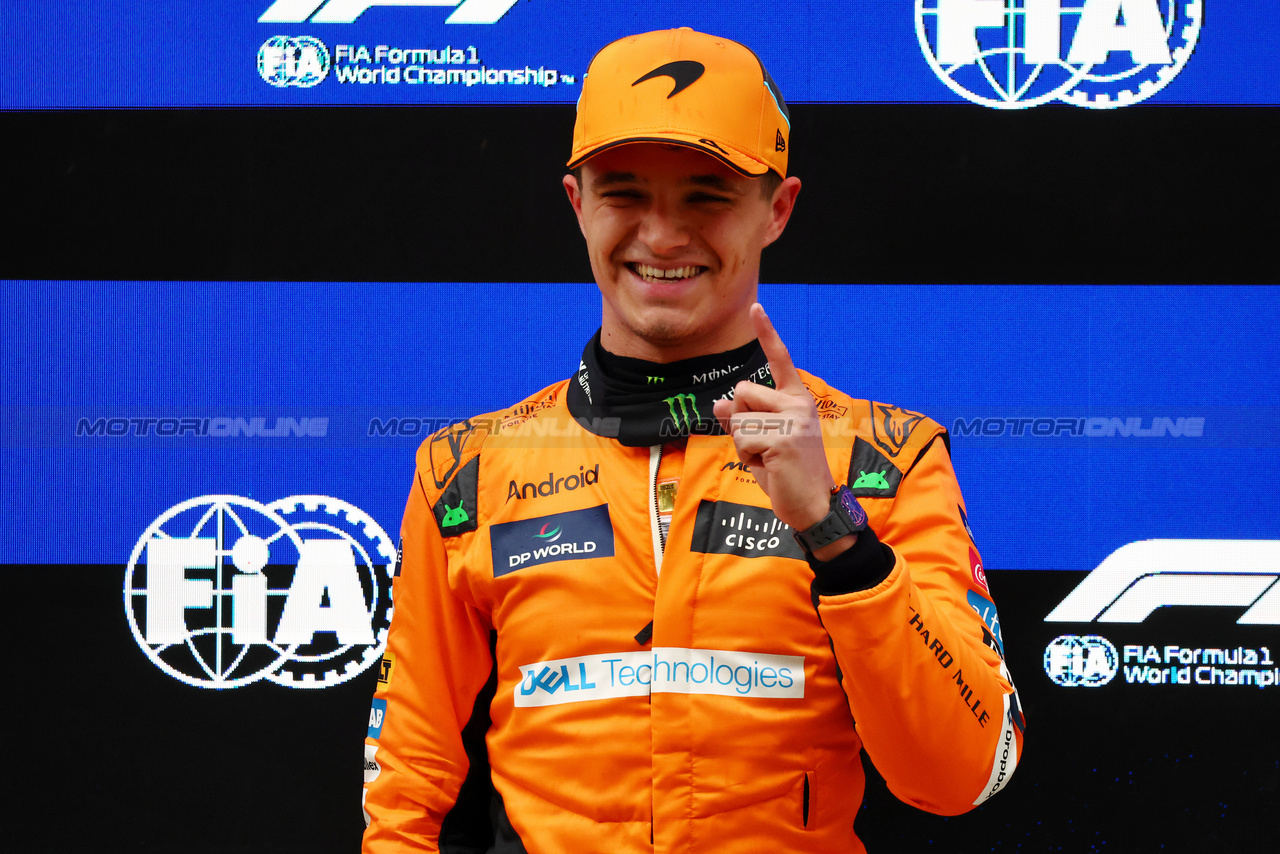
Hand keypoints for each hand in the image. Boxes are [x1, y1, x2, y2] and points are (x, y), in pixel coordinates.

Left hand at [713, 303, 834, 532]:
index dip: (767, 332)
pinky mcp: (783, 438)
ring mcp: (792, 420)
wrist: (814, 507)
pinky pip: (742, 438)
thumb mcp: (761, 442)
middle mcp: (798, 403)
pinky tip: (770, 467)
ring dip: (743, 444)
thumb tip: (720, 402)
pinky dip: (747, 457)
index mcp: (797, 399)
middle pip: (742, 391)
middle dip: (741, 419)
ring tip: (768, 460)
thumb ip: (743, 419)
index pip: (780, 360)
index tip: (755, 307)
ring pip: (738, 417)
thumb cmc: (788, 475)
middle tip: (765, 447)